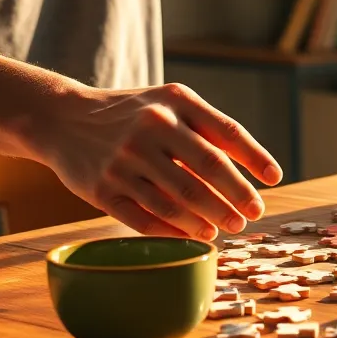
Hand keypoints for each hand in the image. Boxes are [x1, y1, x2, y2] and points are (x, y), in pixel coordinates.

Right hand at [29, 82, 282, 240]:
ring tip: (226, 228)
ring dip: (210, 219)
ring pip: (180, 199)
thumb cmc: (132, 113)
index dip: (255, 158)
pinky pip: (147, 218)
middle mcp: (151, 127)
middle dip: (237, 196)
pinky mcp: (104, 190)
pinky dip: (176, 231)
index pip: (226, 132)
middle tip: (253, 214)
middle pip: (208, 168)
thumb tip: (255, 169)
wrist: (63, 118)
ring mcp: (126, 160)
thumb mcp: (169, 102)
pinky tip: (195, 236)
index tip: (274, 179)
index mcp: (174, 101)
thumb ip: (208, 127)